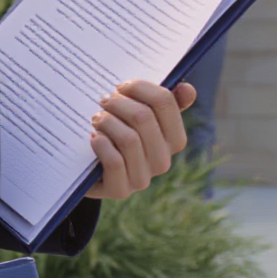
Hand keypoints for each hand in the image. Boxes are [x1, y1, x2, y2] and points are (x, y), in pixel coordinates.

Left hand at [88, 79, 196, 199]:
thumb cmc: (118, 134)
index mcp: (174, 139)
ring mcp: (143, 178)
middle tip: (104, 101)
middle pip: (143, 117)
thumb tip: (187, 89)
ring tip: (96, 118)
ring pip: (129, 139)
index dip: (140, 87)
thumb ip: (164, 101)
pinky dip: (101, 144)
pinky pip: (115, 161)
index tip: (122, 86)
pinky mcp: (120, 190)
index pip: (165, 102)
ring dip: (107, 122)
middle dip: (119, 103)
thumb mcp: (139, 116)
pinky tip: (94, 138)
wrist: (89, 168)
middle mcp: (163, 161)